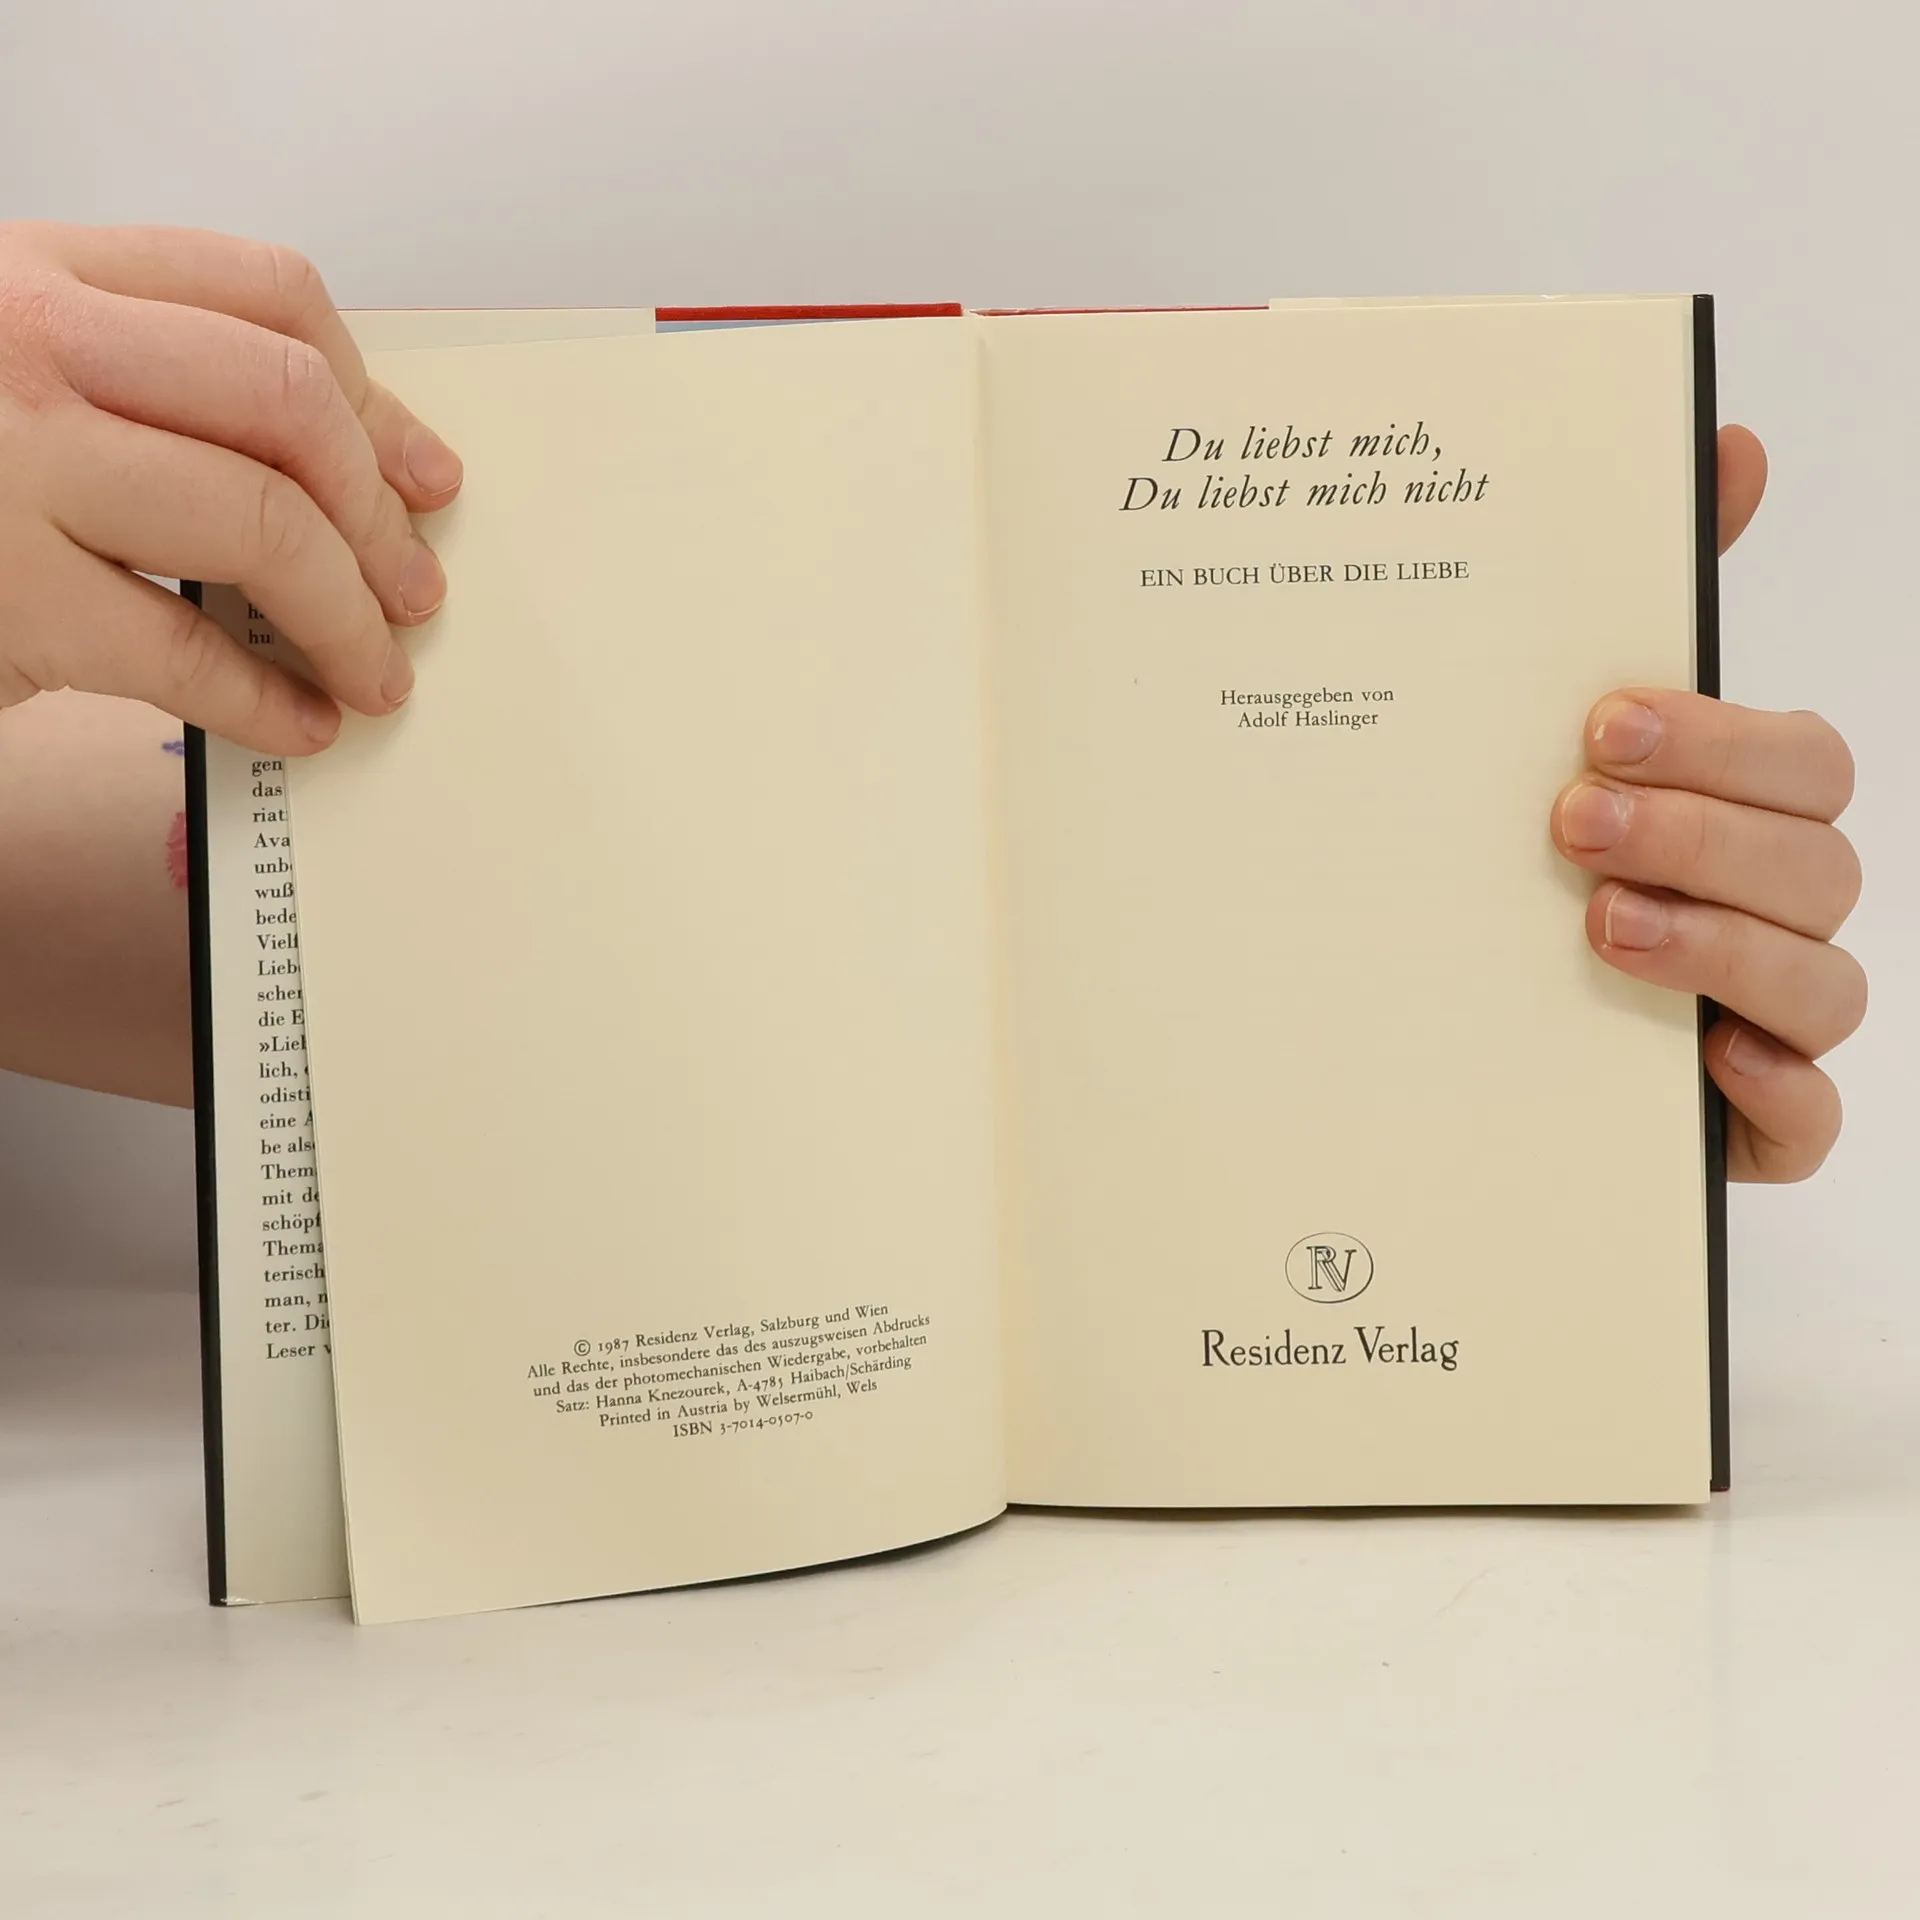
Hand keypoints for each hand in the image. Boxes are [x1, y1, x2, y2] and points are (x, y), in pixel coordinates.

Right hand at [0, 222, 462, 754]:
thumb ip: (155, 381)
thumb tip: (358, 464)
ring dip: (349, 615)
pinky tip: (299, 722)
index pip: (268, 295)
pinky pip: (183, 650)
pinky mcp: (2, 592)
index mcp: (47, 274)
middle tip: (411, 592)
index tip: (426, 478)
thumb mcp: (23, 370)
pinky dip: (267, 702)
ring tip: (374, 669)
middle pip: (288, 404)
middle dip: (378, 517)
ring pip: (261, 521)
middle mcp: (33, 347)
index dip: (377, 401)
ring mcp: (11, 465)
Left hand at [1552, 426, 1863, 1181]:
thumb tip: (1730, 439)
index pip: (1802, 763)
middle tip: (1570, 821)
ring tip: (1597, 927)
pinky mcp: (1746, 1122)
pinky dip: (1775, 1093)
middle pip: (1818, 864)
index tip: (1596, 723)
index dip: (1721, 739)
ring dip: (1717, 947)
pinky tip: (1701, 1054)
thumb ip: (1643, 599)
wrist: (1441, 1030)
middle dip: (1702, 834)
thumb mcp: (1554, 736)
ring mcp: (1769, 1018)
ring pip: (1824, 985)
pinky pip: (1809, 1122)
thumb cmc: (1526, 860)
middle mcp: (1772, 910)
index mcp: (1741, 812)